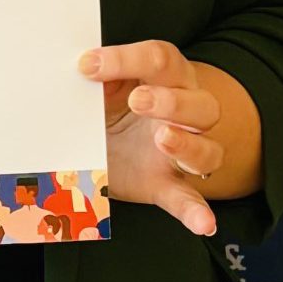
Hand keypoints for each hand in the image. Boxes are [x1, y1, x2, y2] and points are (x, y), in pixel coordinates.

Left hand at [79, 40, 222, 236]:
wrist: (111, 140)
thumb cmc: (109, 105)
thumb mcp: (101, 87)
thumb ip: (96, 78)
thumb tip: (74, 67)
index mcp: (167, 76)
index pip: (160, 59)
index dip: (126, 59)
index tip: (87, 65)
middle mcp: (186, 111)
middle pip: (200, 102)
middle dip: (170, 100)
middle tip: (136, 101)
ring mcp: (183, 151)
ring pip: (207, 149)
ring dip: (187, 145)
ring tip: (162, 139)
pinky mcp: (169, 184)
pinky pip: (190, 198)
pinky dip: (197, 212)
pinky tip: (202, 223)